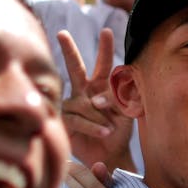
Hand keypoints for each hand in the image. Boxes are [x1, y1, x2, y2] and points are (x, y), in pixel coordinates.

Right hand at [59, 28, 135, 172]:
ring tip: (111, 128)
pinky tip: (104, 131)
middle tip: (62, 33)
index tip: (107, 31)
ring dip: (99, 116)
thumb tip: (95, 100)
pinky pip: (77, 118)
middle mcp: (84, 91)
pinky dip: (92, 125)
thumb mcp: (126, 112)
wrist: (111, 155)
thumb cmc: (118, 131)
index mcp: (100, 85)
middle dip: (68, 50)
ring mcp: (72, 105)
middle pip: (75, 67)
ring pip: (83, 103)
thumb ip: (116, 100)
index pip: (104, 64)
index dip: (105, 48)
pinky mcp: (65, 121)